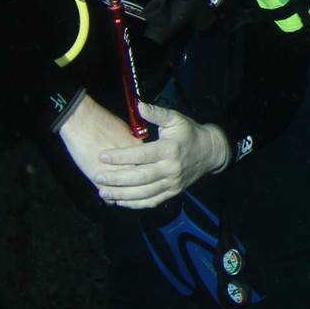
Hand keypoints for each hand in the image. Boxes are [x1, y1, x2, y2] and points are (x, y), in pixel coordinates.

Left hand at [58, 97, 228, 208]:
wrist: (211, 152)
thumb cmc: (189, 133)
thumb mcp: (176, 119)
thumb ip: (156, 113)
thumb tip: (138, 104)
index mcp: (170, 149)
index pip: (142, 155)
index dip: (121, 156)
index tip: (102, 155)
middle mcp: (171, 169)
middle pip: (141, 177)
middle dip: (117, 179)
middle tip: (98, 177)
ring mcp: (172, 183)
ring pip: (145, 193)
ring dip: (123, 194)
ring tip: (103, 192)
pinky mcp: (173, 192)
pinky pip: (152, 201)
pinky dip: (135, 204)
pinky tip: (120, 202)